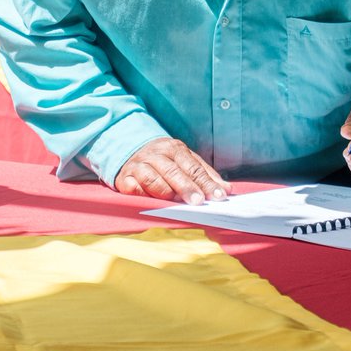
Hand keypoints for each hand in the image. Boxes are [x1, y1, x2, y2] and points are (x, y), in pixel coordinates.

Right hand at [114, 137, 231, 203]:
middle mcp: (155, 154)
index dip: (206, 183)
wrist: (130, 151)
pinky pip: (132, 187)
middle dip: (187, 187)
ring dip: (164, 192)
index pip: (193, 167)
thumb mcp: (185, 161)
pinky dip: (141, 193)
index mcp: (173, 148)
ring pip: (152, 178)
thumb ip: (205, 175)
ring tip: (175, 202)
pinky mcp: (124, 178)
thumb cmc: (164, 161)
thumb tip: (226, 190)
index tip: (219, 196)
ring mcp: (138, 166)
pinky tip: (150, 200)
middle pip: (173, 171)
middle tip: (198, 202)